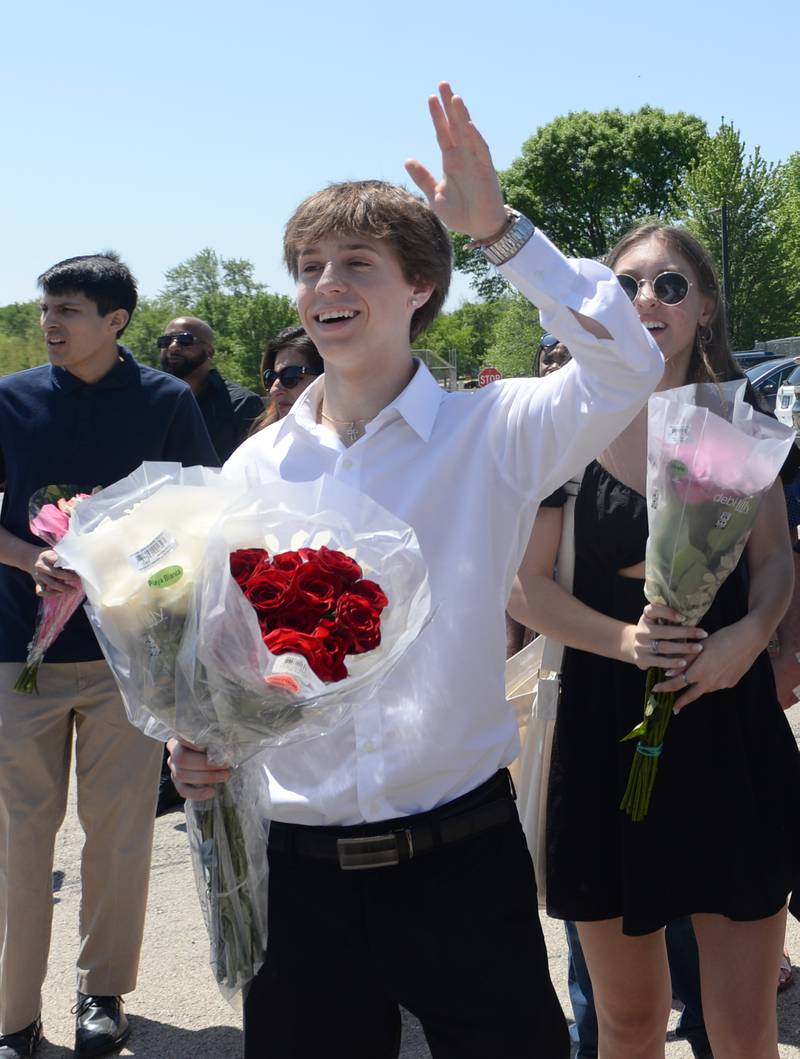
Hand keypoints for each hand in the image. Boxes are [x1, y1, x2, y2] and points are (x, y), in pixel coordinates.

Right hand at [30, 548, 81, 596]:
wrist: (31, 558)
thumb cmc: (49, 555)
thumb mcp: (54, 551)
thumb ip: (63, 556)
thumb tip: (78, 561)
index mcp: (46, 556)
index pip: (57, 560)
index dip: (68, 564)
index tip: (77, 566)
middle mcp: (41, 566)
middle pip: (56, 573)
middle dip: (70, 577)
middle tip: (79, 578)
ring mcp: (39, 576)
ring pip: (51, 584)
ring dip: (64, 588)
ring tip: (74, 590)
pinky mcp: (37, 583)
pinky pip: (41, 592)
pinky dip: (51, 594)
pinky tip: (60, 593)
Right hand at [167, 737, 230, 800]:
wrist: (219, 760)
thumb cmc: (219, 745)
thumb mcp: (220, 738)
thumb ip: (218, 739)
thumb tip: (225, 746)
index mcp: (182, 735)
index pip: (182, 737)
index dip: (194, 742)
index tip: (213, 745)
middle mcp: (174, 750)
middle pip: (181, 759)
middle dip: (205, 764)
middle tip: (226, 765)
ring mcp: (174, 767)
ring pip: (181, 775)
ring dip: (206, 777)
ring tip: (225, 776)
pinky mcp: (178, 782)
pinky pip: (183, 790)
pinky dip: (198, 793)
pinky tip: (212, 792)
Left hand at [405, 82, 506, 239]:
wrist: (479, 229)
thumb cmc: (460, 213)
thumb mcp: (435, 195)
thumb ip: (423, 178)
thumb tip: (407, 159)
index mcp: (451, 161)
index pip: (443, 133)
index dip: (437, 116)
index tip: (430, 98)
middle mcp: (463, 157)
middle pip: (455, 126)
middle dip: (449, 106)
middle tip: (443, 84)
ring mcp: (475, 162)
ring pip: (468, 133)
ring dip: (462, 116)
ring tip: (455, 98)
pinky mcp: (486, 171)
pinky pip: (481, 151)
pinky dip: (475, 138)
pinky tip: (467, 125)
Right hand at [623, 602, 706, 670]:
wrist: (635, 647)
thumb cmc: (654, 631)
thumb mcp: (656, 621)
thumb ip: (668, 616)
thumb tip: (692, 611)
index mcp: (645, 618)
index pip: (652, 610)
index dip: (667, 612)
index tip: (683, 617)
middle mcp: (641, 631)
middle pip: (664, 631)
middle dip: (685, 632)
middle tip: (703, 633)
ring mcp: (640, 646)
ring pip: (663, 647)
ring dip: (682, 648)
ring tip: (698, 648)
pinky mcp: (641, 659)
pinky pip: (659, 662)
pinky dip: (672, 662)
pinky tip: (684, 663)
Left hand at [654, 621, 763, 711]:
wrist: (749, 640)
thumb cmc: (722, 639)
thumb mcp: (699, 647)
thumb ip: (684, 662)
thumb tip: (669, 673)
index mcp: (699, 672)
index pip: (677, 684)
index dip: (665, 688)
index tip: (655, 690)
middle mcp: (710, 682)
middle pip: (692, 695)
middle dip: (681, 702)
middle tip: (674, 708)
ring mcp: (723, 684)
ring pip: (705, 689)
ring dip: (698, 687)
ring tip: (696, 679)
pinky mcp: (732, 683)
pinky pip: (717, 685)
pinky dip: (711, 681)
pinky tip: (714, 671)